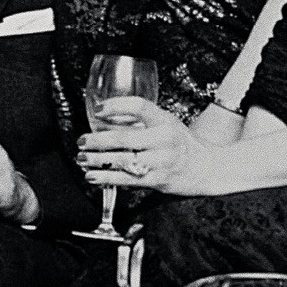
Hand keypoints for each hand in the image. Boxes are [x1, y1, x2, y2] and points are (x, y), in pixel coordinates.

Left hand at [77, 103, 202, 193]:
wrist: (205, 168)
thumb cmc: (179, 142)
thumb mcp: (164, 123)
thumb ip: (138, 120)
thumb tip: (103, 118)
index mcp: (165, 120)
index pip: (139, 106)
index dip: (116, 106)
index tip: (97, 110)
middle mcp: (164, 139)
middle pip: (125, 137)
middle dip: (98, 140)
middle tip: (82, 140)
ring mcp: (162, 161)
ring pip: (124, 160)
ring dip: (98, 161)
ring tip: (82, 159)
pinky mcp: (158, 180)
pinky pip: (129, 180)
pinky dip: (107, 178)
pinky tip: (93, 176)